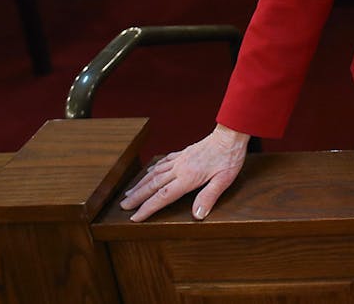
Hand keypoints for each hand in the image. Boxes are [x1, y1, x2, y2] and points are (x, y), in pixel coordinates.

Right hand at [119, 125, 249, 221]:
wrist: (230, 135)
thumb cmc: (230, 158)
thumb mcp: (224, 180)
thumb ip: (209, 197)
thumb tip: (197, 215)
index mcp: (188, 178)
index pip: (162, 196)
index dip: (147, 208)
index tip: (135, 217)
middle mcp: (180, 168)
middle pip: (153, 185)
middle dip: (137, 197)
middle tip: (123, 206)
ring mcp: (180, 160)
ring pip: (155, 173)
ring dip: (140, 184)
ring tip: (129, 192)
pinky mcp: (183, 153)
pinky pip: (163, 162)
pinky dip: (152, 169)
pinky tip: (148, 172)